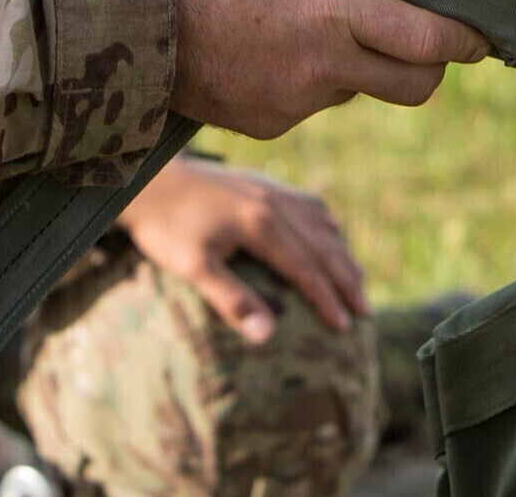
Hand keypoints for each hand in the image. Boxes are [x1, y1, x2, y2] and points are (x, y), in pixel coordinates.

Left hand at [117, 158, 366, 341]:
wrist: (149, 179)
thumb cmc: (166, 229)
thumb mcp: (194, 269)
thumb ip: (233, 301)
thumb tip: (267, 337)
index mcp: (262, 226)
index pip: (307, 269)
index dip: (327, 299)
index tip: (345, 327)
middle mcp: (275, 204)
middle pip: (323, 246)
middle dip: (346, 281)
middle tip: (365, 311)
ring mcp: (271, 190)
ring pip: (321, 224)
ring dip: (342, 254)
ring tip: (358, 281)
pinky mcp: (263, 183)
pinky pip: (308, 203)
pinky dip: (327, 224)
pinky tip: (332, 233)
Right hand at [160, 0, 489, 136]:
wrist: (120, 18)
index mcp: (333, 12)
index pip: (427, 40)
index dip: (464, 39)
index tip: (484, 34)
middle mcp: (323, 69)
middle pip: (413, 86)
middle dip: (429, 65)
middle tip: (429, 38)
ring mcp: (292, 103)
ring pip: (357, 93)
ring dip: (362, 69)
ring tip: (346, 29)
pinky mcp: (261, 123)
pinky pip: (307, 107)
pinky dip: (312, 85)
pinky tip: (289, 48)